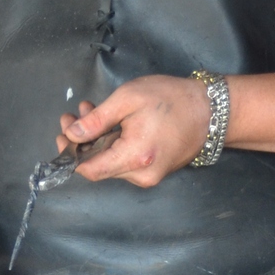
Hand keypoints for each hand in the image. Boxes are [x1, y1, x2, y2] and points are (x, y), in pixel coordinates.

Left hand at [62, 76, 211, 187]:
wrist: (211, 110)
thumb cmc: (171, 99)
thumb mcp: (128, 99)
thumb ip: (97, 119)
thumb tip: (72, 134)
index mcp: (135, 156)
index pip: (91, 170)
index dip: (71, 155)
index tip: (63, 134)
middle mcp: (142, 175)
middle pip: (99, 168)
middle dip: (82, 142)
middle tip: (73, 115)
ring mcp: (150, 176)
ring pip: (111, 164)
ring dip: (96, 141)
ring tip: (91, 113)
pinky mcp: (155, 172)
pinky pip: (125, 163)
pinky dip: (113, 145)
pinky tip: (110, 125)